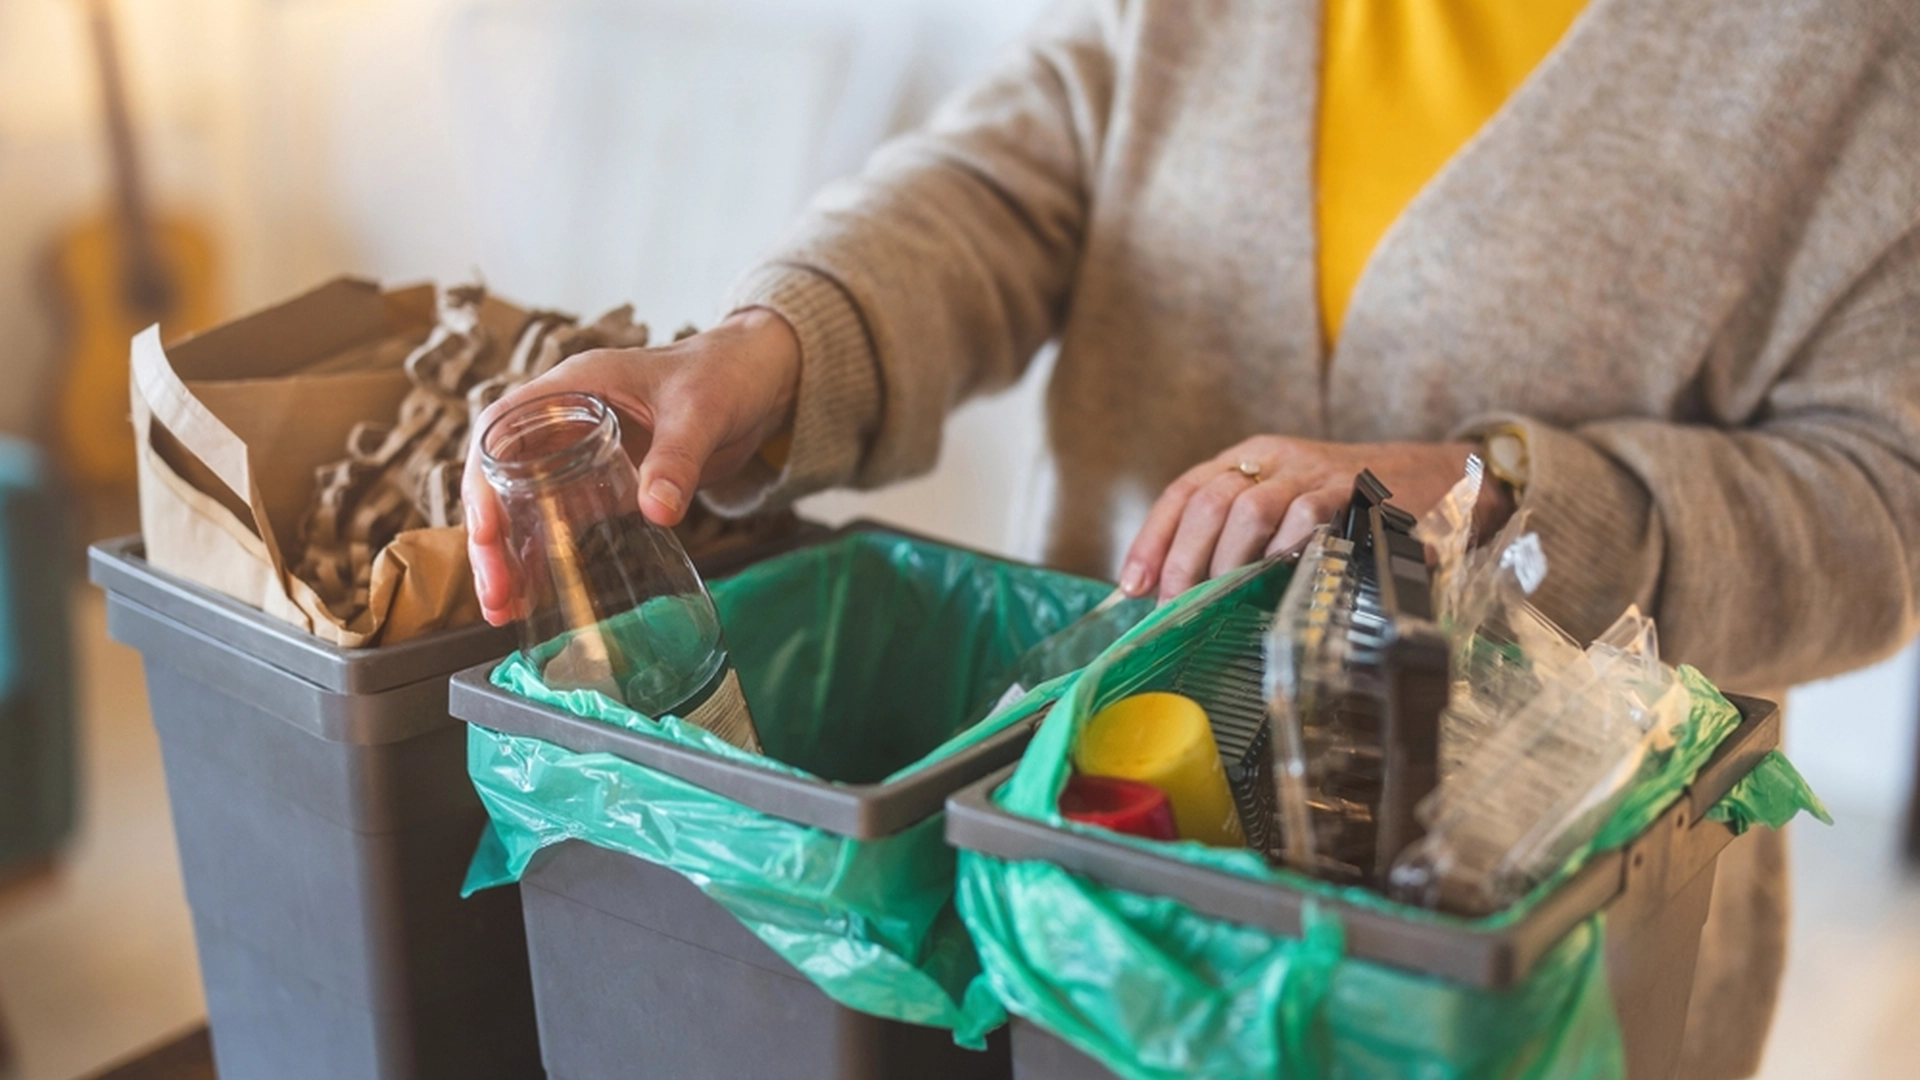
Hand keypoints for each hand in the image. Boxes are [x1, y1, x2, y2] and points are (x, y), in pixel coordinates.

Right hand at [463, 307, 801, 624]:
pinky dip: (546, 556)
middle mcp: (563, 420)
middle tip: (497, 593)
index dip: (482, 477)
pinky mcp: (602, 483)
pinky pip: (561, 520)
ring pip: (523, 505)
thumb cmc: (723, 373)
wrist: (757, 382)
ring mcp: (579, 453)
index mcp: (573, 386)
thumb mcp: (701, 411)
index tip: (487, 530)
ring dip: (510, 555)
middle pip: (500, 477)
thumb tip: (656, 511)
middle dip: (490, 537)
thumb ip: (678, 457)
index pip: (499, 427)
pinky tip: (538, 598)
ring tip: (505, 610)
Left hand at [1120, 436, 1508, 599]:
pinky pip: (1305, 515)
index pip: (1185, 490)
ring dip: (1227, 560)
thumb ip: (1240, 538)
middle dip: (1182, 558)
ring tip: (1220, 597)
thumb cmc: (1351, 505)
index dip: (1152, 538)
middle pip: (1208, 500)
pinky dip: (1283, 550)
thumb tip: (1178, 594)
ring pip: (1248, 507)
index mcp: (1251, 458)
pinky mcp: (1353, 491)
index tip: (1133, 585)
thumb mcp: (1288, 505)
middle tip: (1175, 603)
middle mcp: (1275, 458)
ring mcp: (1314, 472)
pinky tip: (1276, 577)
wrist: (1439, 477)